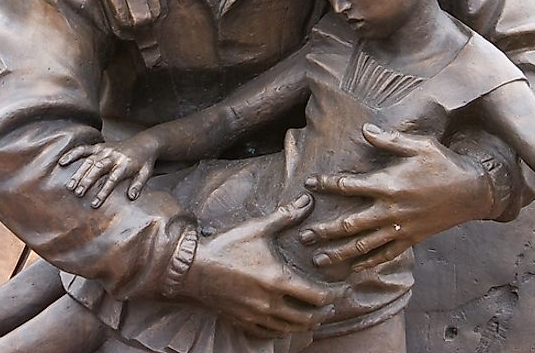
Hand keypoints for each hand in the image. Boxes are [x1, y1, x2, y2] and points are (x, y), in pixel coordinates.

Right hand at [57, 133, 160, 207]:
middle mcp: (113, 156)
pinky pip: (84, 149)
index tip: (94, 204)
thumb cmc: (144, 162)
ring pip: (89, 161)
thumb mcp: (146, 174)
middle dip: (87, 181)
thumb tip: (131, 197)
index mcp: (125, 165)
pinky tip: (62, 162)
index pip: (112, 179)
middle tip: (78, 193)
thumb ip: (138, 185)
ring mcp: (105, 150)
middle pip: (98, 168)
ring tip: (70, 186)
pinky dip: (73, 154)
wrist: (145, 143)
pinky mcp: (100, 146)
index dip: (103, 192)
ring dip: (79, 173)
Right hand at [182, 194, 344, 337]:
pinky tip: (287, 324)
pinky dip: (283, 331)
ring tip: (315, 316)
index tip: (342, 289)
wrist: (192, 268)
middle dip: (324, 313)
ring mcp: (256, 315)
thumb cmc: (226, 245)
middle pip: (307, 318)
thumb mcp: (258, 228)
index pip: (317, 296)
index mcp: (278, 280)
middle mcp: (270, 302)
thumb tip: (307, 201)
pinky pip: (269, 333)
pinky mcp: (243, 321)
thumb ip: (286, 216)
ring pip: (290, 328)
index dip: (334, 295)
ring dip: (306, 324)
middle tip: (332, 305)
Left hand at [301, 124, 492, 270]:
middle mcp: (391, 209)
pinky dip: (368, 263)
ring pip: (364, 245)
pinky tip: (352, 268)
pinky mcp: (411, 239)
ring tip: (318, 258)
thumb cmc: (443, 164)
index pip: (349, 186)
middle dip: (324, 230)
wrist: (473, 191)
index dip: (327, 185)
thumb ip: (388, 140)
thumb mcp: (418, 145)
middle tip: (303, 236)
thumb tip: (364, 129)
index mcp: (389, 184)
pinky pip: (386, 255)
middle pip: (350, 224)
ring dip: (339, 252)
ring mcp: (401, 228)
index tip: (309, 184)